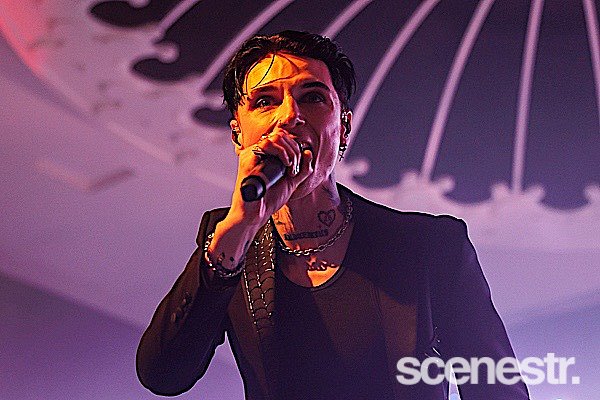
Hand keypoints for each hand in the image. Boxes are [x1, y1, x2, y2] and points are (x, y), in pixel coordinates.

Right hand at [206, 128, 312, 270]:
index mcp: (267, 155)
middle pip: (281, 134)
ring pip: (275, 137)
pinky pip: (265, 145)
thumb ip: (302, 170)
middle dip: (295, 150)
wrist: (256, 214)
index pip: (284, 137)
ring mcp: (252, 154)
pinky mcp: (247, 159)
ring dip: (290, 151)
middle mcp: (258, 152)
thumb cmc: (269, 200)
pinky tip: (285, 165)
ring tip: (291, 167)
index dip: (296, 146)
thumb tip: (308, 152)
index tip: (300, 164)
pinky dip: (281, 152)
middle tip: (295, 168)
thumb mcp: (292, 183)